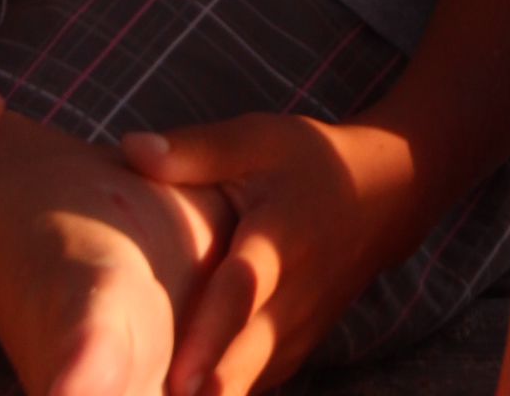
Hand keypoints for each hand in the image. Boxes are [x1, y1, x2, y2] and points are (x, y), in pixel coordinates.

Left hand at [121, 112, 420, 395]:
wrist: (380, 198)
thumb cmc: (305, 164)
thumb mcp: (257, 139)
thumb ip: (195, 150)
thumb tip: (129, 148)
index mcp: (277, 238)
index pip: (241, 293)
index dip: (209, 337)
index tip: (176, 380)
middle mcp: (291, 298)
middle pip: (243, 360)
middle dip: (198, 391)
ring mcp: (295, 333)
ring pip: (246, 384)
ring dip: (207, 395)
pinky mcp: (292, 353)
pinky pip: (251, 384)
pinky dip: (218, 393)